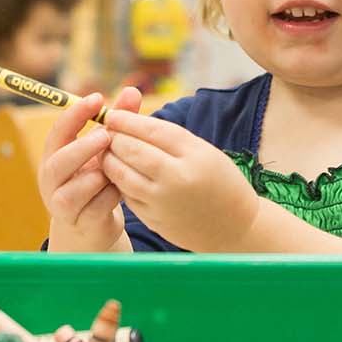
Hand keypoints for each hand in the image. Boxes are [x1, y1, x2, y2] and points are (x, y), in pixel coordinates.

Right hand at [38, 87, 141, 251]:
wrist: (91, 225)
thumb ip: (116, 122)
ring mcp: (60, 202)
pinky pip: (97, 206)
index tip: (98, 98)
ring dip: (103, 175)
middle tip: (107, 137)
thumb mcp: (104, 149)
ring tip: (117, 170)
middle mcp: (51, 178)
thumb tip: (132, 89)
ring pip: (80, 186)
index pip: (59, 130)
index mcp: (54, 154)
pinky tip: (120, 191)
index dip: (76, 114)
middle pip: (60, 161)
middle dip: (85, 147)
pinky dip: (112, 196)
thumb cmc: (96, 178)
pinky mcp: (77, 222)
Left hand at [100, 108, 259, 250]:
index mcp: (194, 155)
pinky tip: (118, 171)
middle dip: (114, 137)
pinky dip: (118, 180)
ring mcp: (162, 201)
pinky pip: (126, 194)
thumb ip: (171, 138)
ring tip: (108, 150)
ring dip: (109, 158)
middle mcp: (177, 178)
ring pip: (121, 173)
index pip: (152, 130)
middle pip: (133, 150)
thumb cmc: (220, 182)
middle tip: (107, 130)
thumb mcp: (204, 152)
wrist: (233, 227)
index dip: (128, 120)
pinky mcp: (153, 219)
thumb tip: (132, 123)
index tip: (114, 114)